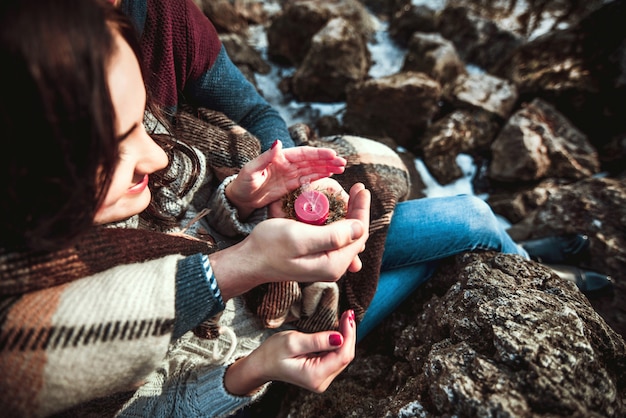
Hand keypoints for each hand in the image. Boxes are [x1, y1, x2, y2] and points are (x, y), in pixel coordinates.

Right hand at [210, 183, 369, 299]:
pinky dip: (338, 222)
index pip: (359, 233)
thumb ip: (332, 235)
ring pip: (347, 236)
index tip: (361, 188)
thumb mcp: (299, 237)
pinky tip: (336, 210)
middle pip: (356, 235)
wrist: (249, 261)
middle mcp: (333, 267)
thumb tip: (360, 227)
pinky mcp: (318, 259)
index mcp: (333, 264)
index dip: (362, 209)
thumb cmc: (269, 246)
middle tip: (357, 189)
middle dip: (358, 210)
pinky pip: (335, 238)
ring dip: (350, 215)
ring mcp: (326, 264)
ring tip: (350, 195)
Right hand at [224, 310, 356, 395]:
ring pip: (342, 357)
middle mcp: (321, 381)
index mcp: (315, 375)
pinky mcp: (320, 373)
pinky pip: (335, 357)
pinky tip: (338, 330)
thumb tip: (340, 338)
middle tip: (348, 314)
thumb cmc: (272, 353)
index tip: (347, 315)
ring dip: (345, 337)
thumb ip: (317, 341)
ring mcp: (321, 379)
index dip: (349, 334)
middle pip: (345, 357)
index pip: (342, 355)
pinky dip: (338, 342)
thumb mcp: (292, 342)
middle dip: (349, 334)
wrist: (261, 365)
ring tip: (344, 319)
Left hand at [225, 140, 345, 218]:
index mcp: (280, 158)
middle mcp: (287, 164)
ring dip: (327, 168)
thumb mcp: (251, 171)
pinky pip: (308, 179)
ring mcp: (290, 174)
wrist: (239, 199)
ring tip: (342, 168)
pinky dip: (320, 176)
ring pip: (312, 169)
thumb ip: (265, 158)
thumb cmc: (242, 184)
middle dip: (328, 161)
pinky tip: (331, 175)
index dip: (318, 154)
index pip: (303, 154)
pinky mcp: (290, 185)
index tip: (332, 155)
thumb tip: (278, 142)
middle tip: (343, 163)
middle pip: (311, 161)